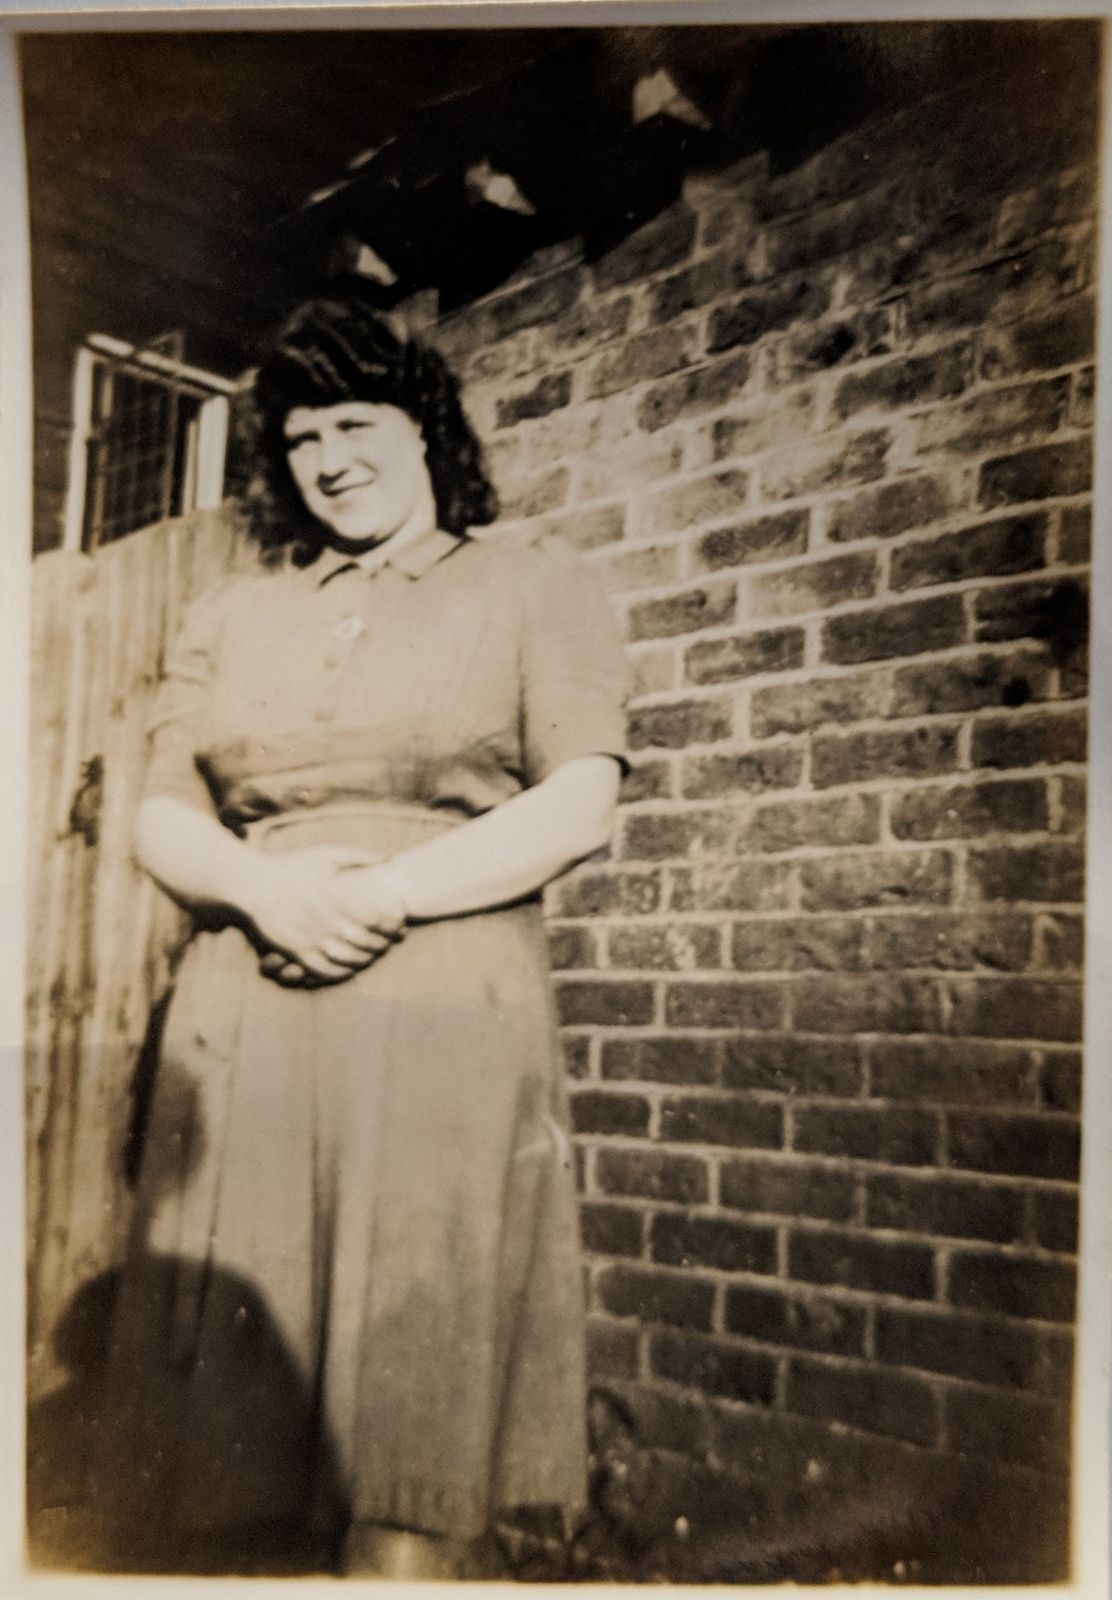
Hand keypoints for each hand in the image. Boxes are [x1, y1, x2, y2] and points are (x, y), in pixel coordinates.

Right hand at [243, 845, 396, 983]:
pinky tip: (350, 969)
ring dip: (365, 959)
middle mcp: (321, 919)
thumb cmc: (291, 866)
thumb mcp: (325, 854)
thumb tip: (388, 858)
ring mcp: (307, 936)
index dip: (392, 923)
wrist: (252, 883)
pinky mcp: (294, 950)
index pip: (373, 916)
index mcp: (332, 895)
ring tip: (375, 955)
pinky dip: (340, 973)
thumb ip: (359, 856)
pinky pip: (322, 969)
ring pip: (345, 958)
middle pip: (362, 940)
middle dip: (383, 943)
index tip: (401, 922)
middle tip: (393, 942)